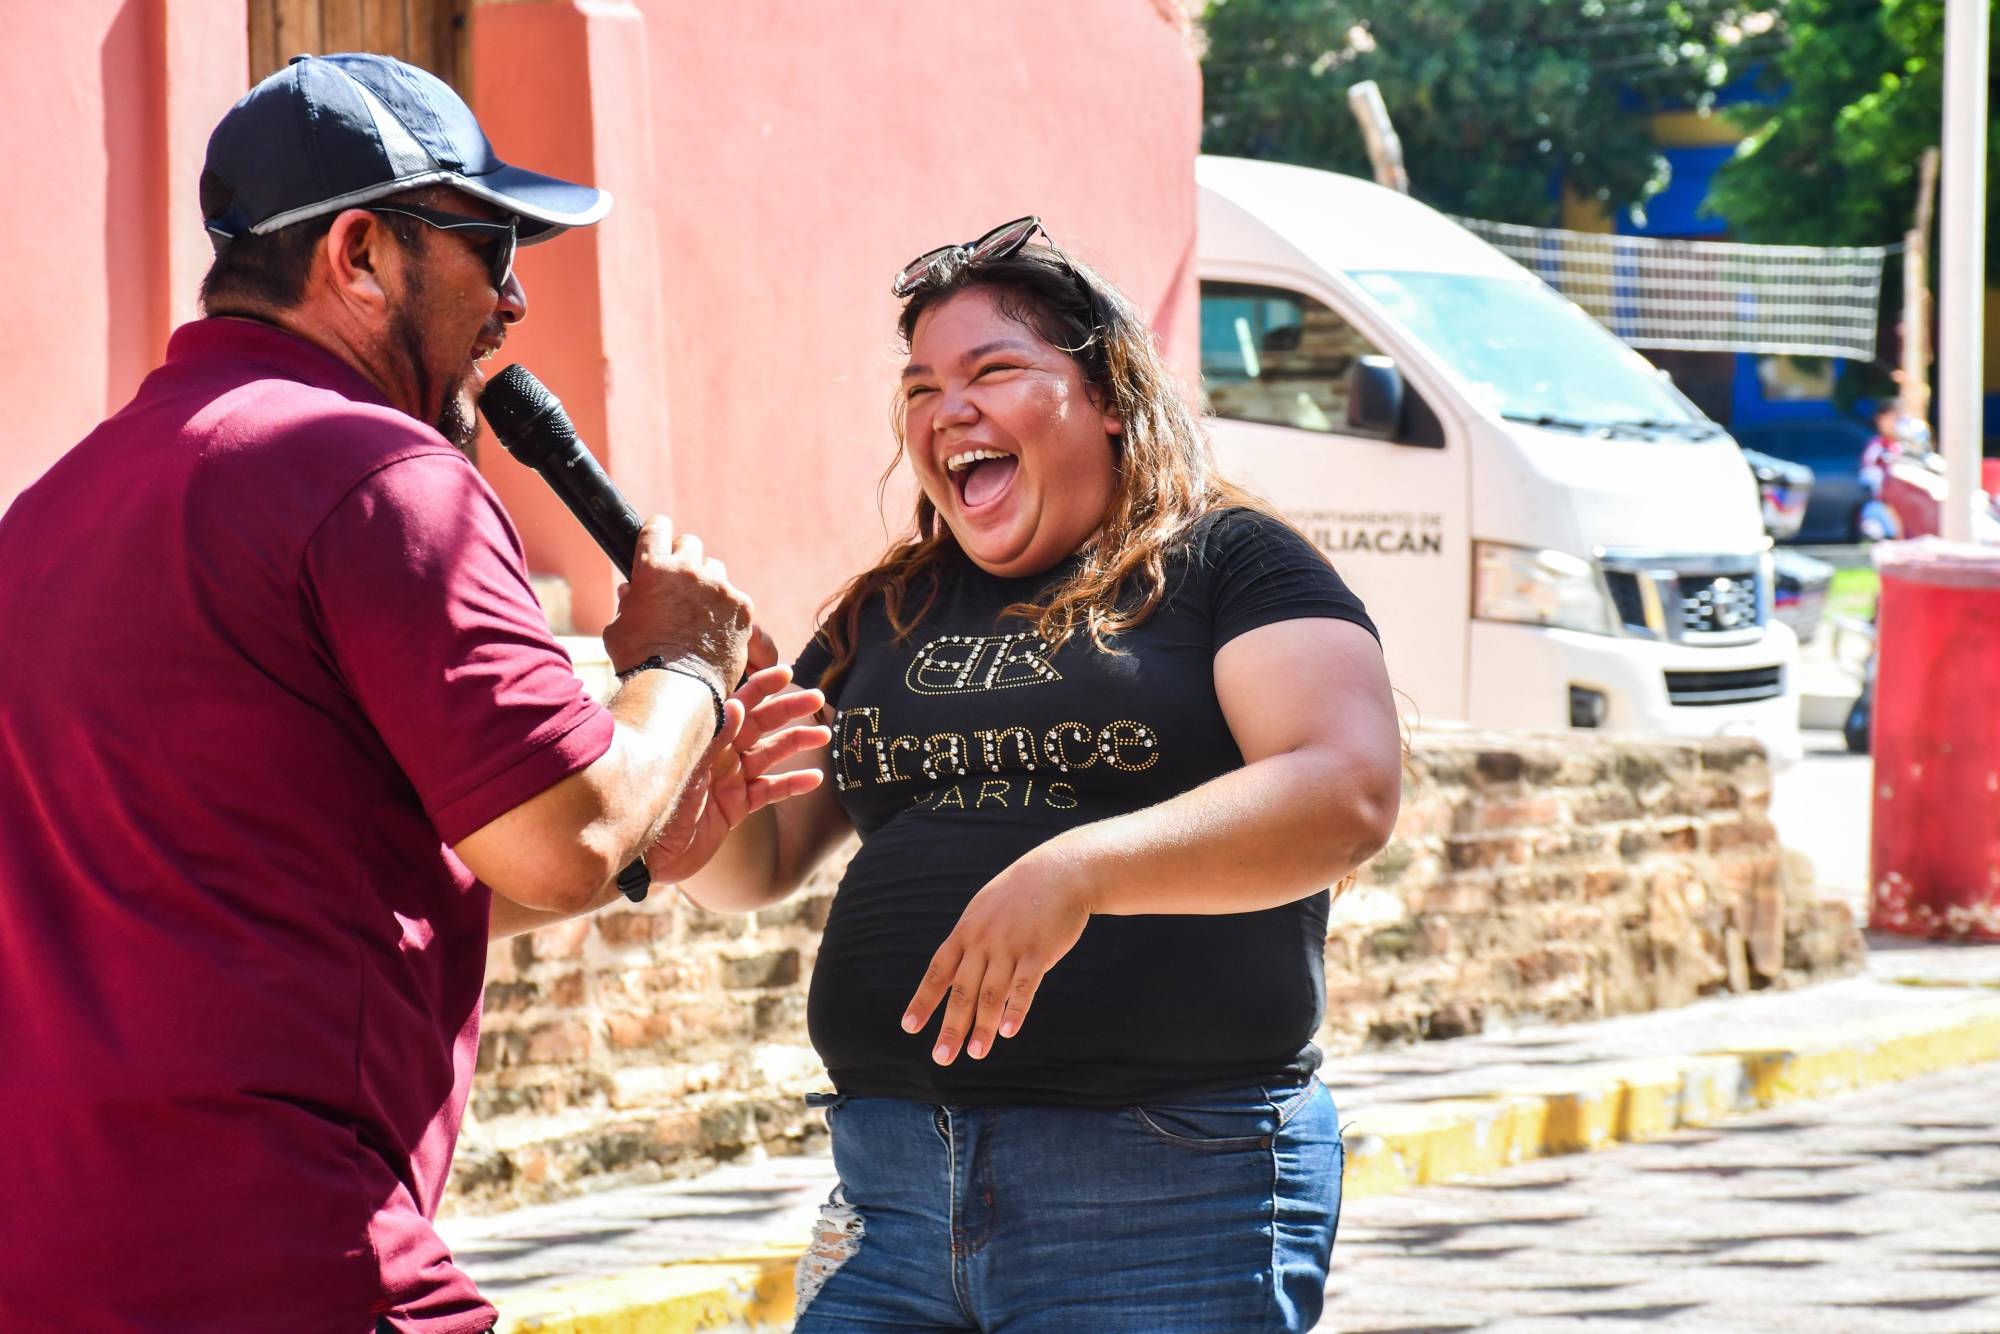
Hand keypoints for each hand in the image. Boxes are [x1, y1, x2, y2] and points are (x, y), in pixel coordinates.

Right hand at [602, 516, 753, 692]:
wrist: (676, 687)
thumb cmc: (640, 661)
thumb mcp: (620, 629)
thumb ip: (627, 604)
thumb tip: (630, 590)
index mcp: (653, 568)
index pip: (657, 528)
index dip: (658, 531)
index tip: (661, 536)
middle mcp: (687, 570)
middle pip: (691, 544)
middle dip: (685, 559)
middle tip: (681, 583)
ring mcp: (718, 586)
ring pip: (715, 569)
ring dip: (708, 583)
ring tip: (700, 612)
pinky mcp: (742, 606)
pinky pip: (736, 597)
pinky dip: (729, 610)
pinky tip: (720, 630)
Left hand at [643, 665, 829, 884]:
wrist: (643, 852)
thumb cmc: (652, 802)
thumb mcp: (683, 767)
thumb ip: (713, 739)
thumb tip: (739, 705)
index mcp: (704, 737)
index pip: (736, 703)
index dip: (761, 686)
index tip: (786, 673)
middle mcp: (719, 754)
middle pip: (760, 725)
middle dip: (789, 710)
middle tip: (818, 699)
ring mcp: (729, 780)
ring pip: (770, 755)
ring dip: (796, 743)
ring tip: (824, 735)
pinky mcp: (735, 807)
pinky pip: (769, 791)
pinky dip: (792, 785)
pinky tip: (815, 779)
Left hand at [900, 842, 1094, 1064]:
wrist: (1060, 871)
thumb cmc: (1020, 896)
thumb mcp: (985, 911)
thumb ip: (972, 943)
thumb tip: (961, 976)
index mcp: (966, 932)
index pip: (938, 972)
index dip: (924, 1000)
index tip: (910, 1026)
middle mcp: (983, 941)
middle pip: (962, 990)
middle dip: (951, 1026)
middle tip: (941, 1058)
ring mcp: (1010, 946)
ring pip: (991, 993)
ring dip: (982, 1026)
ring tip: (976, 1053)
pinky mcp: (1038, 951)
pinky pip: (1025, 985)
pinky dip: (1016, 1009)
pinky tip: (1008, 1031)